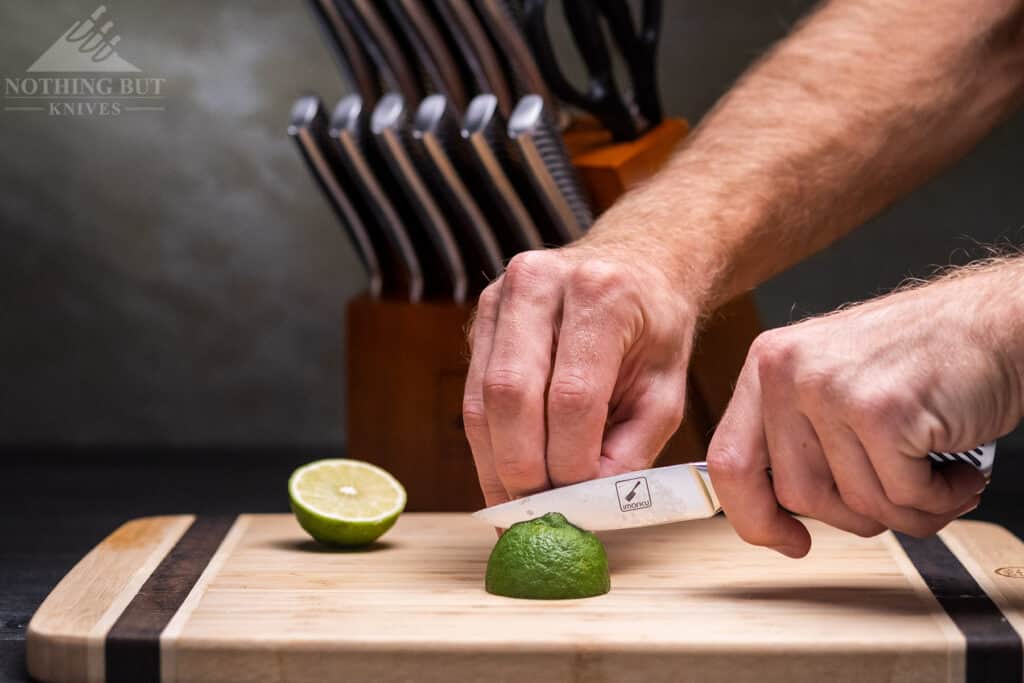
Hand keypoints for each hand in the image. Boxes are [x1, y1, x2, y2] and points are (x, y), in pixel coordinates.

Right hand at [463, 245, 696, 505]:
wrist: (633, 265)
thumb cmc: (654, 331)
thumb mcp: (665, 390)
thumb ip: (630, 449)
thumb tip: (585, 504)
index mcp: (601, 293)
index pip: (572, 395)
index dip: (570, 461)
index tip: (580, 505)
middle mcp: (539, 282)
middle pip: (512, 394)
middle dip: (522, 470)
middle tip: (538, 518)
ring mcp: (499, 296)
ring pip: (481, 400)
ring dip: (495, 466)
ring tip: (518, 511)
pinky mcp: (479, 317)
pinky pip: (473, 396)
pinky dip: (488, 446)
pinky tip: (505, 480)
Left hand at [708, 267, 1021, 556]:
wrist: (997, 323)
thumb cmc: (922, 361)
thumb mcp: (830, 380)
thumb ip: (795, 435)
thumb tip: (772, 514)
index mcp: (767, 366)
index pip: (729, 462)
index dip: (753, 517)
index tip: (787, 540)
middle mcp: (788, 372)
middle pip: (798, 495)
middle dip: (854, 513)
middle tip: (898, 489)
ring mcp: (833, 389)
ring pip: (856, 503)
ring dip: (908, 509)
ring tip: (935, 473)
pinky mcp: (883, 411)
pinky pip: (903, 497)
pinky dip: (940, 499)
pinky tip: (957, 469)